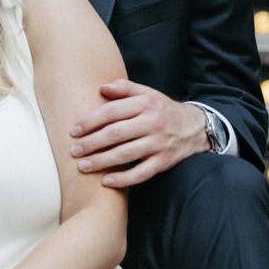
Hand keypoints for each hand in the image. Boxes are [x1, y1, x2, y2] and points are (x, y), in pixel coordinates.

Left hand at [70, 79, 207, 187]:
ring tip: (83, 166)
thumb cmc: (162, 109)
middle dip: (92, 143)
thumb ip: (124, 88)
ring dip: (102, 161)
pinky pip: (142, 173)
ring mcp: (159, 144)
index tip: (73, 130)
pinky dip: (124, 179)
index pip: (112, 111)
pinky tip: (106, 181)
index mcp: (145, 103)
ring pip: (126, 154)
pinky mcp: (164, 161)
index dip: (91, 121)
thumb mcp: (147, 93)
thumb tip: (101, 87)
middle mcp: (152, 123)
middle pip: (116, 134)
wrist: (195, 127)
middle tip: (74, 150)